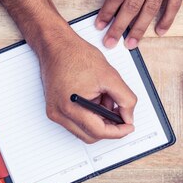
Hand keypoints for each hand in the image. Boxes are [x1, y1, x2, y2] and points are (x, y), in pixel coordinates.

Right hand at [36, 26, 136, 142]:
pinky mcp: (54, 109)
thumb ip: (125, 99)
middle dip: (108, 126)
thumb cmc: (76, 55)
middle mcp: (58, 114)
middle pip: (90, 136)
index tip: (128, 126)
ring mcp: (55, 112)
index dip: (118, 131)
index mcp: (70, 107)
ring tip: (104, 99)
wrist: (56, 46)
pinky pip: (76, 122)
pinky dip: (89, 116)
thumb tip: (129, 117)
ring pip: (83, 130)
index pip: (98, 132)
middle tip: (120, 113)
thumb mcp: (110, 76)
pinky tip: (95, 99)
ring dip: (98, 121)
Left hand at [82, 0, 182, 48]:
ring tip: (131, 44)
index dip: (107, 12)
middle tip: (110, 43)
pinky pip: (175, 2)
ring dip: (140, 28)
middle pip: (132, 5)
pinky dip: (167, 18)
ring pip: (151, 8)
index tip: (99, 25)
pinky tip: (159, 31)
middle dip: (119, 27)